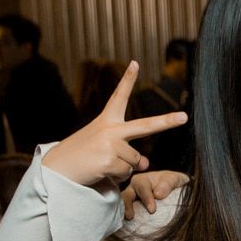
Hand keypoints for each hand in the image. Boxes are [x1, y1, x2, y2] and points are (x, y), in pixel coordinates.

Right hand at [42, 62, 186, 186]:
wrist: (56, 170)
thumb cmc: (81, 157)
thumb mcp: (105, 150)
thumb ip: (128, 153)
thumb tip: (145, 163)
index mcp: (106, 121)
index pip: (118, 97)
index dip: (128, 80)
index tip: (135, 63)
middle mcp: (111, 130)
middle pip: (145, 126)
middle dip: (167, 122)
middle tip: (184, 117)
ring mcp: (111, 144)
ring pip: (135, 160)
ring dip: (123, 168)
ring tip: (102, 165)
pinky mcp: (109, 161)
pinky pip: (126, 173)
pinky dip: (117, 177)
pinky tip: (100, 172)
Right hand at [122, 170, 189, 219]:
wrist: (169, 187)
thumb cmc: (170, 182)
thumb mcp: (173, 180)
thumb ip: (167, 184)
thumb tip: (158, 195)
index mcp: (142, 180)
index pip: (142, 189)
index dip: (147, 199)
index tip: (152, 210)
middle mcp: (132, 189)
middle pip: (126, 196)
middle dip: (127, 205)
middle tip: (130, 216)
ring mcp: (129, 199)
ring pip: (122, 204)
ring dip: (123, 212)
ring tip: (127, 221)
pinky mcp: (129, 209)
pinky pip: (124, 212)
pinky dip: (124, 218)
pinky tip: (127, 226)